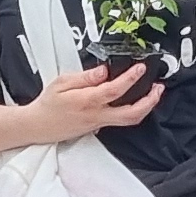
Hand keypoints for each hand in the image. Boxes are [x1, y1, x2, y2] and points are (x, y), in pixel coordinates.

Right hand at [31, 63, 164, 142]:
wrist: (37, 126)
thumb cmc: (47, 104)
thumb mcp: (61, 83)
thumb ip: (85, 77)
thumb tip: (103, 71)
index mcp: (86, 101)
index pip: (114, 90)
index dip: (130, 78)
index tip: (140, 68)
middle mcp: (95, 115)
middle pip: (131, 113)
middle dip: (149, 101)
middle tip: (158, 88)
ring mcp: (98, 124)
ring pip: (129, 120)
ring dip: (145, 107)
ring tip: (153, 94)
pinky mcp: (97, 128)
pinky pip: (120, 121)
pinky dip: (133, 111)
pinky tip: (136, 101)